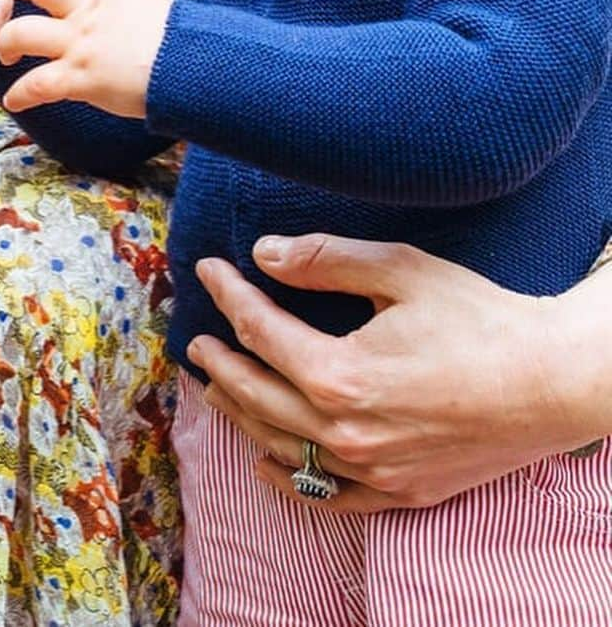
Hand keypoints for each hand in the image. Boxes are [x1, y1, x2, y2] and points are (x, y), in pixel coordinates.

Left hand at [0, 0, 170, 116]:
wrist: (195, 65)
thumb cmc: (173, 38)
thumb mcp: (138, 0)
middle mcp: (86, 9)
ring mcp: (81, 42)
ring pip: (21, 33)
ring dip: (5, 43)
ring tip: (5, 54)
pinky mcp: (81, 78)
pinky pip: (36, 85)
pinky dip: (20, 94)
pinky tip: (15, 100)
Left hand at [186, 235, 609, 510]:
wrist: (555, 383)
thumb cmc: (482, 319)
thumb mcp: (402, 270)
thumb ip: (326, 261)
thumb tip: (265, 254)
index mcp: (339, 374)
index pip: (259, 331)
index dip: (228, 296)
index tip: (209, 270)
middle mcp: (345, 431)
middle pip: (256, 395)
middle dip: (219, 363)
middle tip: (196, 341)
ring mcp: (372, 470)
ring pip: (281, 447)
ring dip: (240, 414)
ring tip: (215, 388)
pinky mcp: (400, 491)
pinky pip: (326, 496)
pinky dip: (288, 479)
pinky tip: (266, 462)